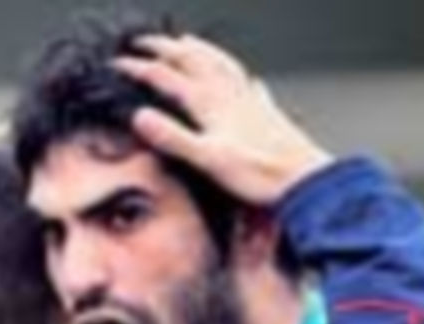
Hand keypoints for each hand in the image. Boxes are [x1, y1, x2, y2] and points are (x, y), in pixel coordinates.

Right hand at [114, 33, 331, 205]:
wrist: (303, 181)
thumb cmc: (261, 175)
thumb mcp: (208, 159)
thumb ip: (173, 138)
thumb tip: (141, 118)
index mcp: (210, 103)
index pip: (167, 76)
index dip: (140, 68)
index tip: (119, 64)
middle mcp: (229, 94)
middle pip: (191, 60)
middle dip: (164, 48)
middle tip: (144, 42)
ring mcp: (249, 100)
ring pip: (219, 63)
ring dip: (199, 50)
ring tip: (186, 42)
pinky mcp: (266, 113)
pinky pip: (248, 84)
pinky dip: (240, 76)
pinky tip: (246, 78)